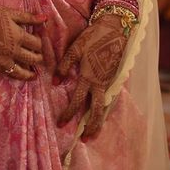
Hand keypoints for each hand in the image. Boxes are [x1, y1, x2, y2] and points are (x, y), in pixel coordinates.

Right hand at [0, 1, 45, 81]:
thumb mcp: (10, 12)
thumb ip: (28, 17)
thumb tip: (45, 18)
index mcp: (18, 36)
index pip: (37, 44)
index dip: (41, 43)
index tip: (40, 42)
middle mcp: (13, 50)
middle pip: (32, 59)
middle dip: (38, 59)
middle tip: (40, 58)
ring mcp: (3, 60)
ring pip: (22, 72)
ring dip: (30, 74)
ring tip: (34, 75)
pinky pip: (8, 74)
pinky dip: (16, 76)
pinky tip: (19, 75)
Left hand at [56, 13, 125, 136]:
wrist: (115, 29)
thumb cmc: (93, 37)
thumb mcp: (76, 48)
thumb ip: (65, 64)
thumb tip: (55, 81)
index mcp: (89, 77)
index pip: (77, 101)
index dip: (68, 114)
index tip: (60, 124)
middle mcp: (100, 83)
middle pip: (97, 111)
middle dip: (91, 127)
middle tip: (83, 140)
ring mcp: (109, 82)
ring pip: (104, 107)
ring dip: (99, 122)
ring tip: (92, 134)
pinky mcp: (113, 79)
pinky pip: (108, 99)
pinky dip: (104, 110)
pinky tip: (99, 114)